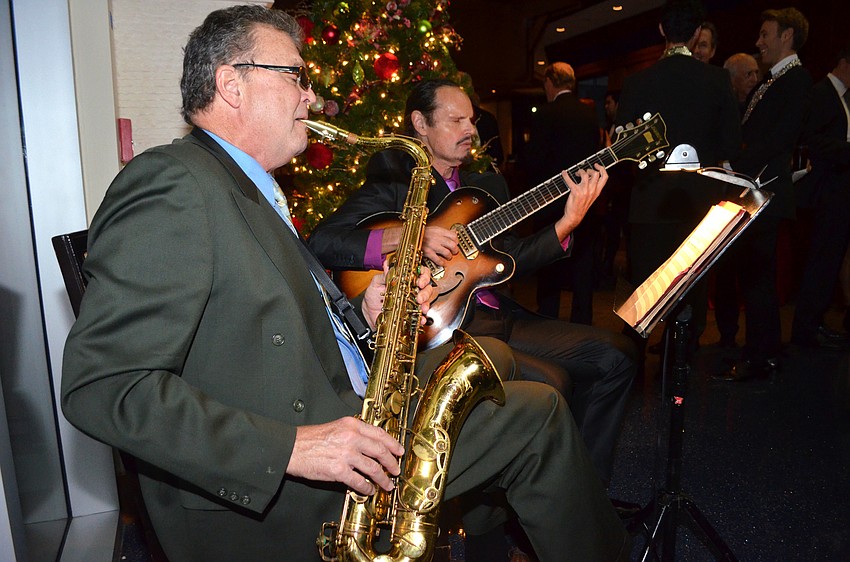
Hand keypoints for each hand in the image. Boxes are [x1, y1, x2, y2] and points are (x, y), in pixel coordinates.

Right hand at [287, 417, 404, 494]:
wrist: (291, 448)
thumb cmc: (310, 439)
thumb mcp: (335, 427)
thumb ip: (353, 433)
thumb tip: (370, 444)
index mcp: (351, 425)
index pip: (380, 434)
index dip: (393, 444)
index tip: (399, 451)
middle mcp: (351, 438)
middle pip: (380, 451)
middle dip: (392, 463)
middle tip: (396, 470)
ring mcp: (345, 455)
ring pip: (373, 468)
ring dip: (383, 479)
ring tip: (387, 484)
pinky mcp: (338, 471)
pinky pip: (359, 482)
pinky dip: (367, 488)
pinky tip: (369, 490)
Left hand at [362, 262, 434, 329]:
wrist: (369, 313)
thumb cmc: (373, 296)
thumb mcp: (376, 283)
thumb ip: (384, 275)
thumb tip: (387, 266)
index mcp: (405, 279)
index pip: (420, 272)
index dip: (424, 275)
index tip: (419, 282)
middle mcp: (411, 289)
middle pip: (427, 287)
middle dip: (425, 292)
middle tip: (419, 298)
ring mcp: (412, 302)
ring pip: (426, 300)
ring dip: (426, 304)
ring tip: (421, 308)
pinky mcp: (411, 313)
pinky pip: (420, 315)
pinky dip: (422, 317)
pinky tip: (420, 318)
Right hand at [421, 226, 458, 265]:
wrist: (410, 236)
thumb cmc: (421, 233)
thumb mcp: (434, 228)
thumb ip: (444, 231)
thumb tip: (454, 232)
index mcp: (439, 231)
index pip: (453, 236)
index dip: (456, 241)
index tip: (456, 243)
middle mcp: (437, 238)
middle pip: (452, 245)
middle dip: (455, 250)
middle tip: (454, 252)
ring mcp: (433, 246)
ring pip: (447, 253)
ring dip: (449, 256)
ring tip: (448, 257)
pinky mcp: (428, 253)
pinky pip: (438, 259)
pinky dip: (441, 263)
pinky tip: (442, 263)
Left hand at [555, 163, 607, 239]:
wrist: (575, 216)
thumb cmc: (582, 206)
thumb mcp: (591, 197)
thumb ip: (592, 187)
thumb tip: (589, 176)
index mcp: (597, 191)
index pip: (605, 177)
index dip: (601, 168)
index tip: (596, 165)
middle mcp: (592, 190)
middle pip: (595, 173)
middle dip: (589, 169)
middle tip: (584, 172)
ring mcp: (584, 191)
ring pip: (585, 174)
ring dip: (580, 171)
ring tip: (576, 174)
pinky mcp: (575, 192)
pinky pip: (570, 180)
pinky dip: (565, 175)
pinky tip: (564, 173)